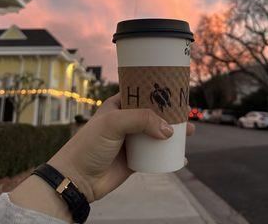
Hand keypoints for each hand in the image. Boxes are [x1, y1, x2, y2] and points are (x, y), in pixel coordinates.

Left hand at [49, 93, 194, 202]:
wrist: (77, 179)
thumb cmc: (89, 145)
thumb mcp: (113, 123)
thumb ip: (141, 120)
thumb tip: (169, 130)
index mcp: (118, 105)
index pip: (141, 93)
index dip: (158, 91)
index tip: (175, 89)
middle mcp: (127, 121)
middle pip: (154, 113)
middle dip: (171, 112)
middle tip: (187, 111)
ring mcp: (132, 140)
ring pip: (158, 133)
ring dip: (174, 132)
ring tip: (189, 132)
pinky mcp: (136, 159)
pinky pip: (157, 155)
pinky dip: (170, 155)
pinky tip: (182, 156)